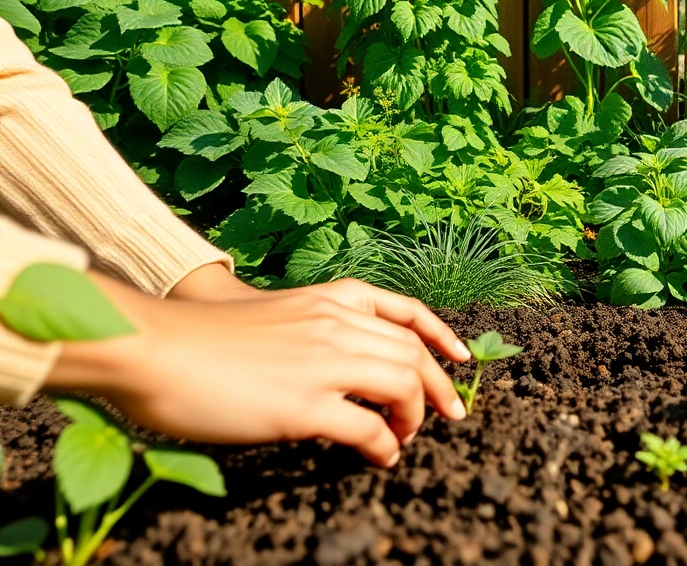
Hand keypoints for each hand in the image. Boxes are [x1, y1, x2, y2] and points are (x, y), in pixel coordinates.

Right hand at [47, 275, 469, 466]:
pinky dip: (385, 446)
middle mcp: (335, 324)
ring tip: (404, 439)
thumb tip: (337, 367)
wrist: (153, 348)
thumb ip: (312, 331)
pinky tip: (378, 458)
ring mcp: (324, 363)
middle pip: (413, 353)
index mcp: (328, 298)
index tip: (462, 357)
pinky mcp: (305, 404)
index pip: (405, 311)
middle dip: (440, 386)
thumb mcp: (272, 317)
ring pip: (404, 386)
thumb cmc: (199, 339)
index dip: (440, 336)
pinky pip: (370, 428)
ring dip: (414, 418)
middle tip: (450, 414)